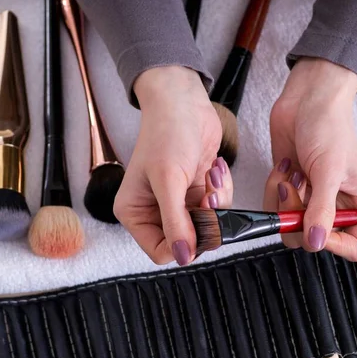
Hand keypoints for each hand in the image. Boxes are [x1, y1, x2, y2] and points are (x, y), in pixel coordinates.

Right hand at [114, 66, 232, 265]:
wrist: (184, 101)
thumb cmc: (167, 134)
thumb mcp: (168, 180)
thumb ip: (176, 222)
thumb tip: (184, 257)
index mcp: (134, 213)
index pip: (162, 252)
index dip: (185, 242)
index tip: (200, 220)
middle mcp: (154, 212)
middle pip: (189, 241)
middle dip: (205, 218)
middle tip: (207, 193)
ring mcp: (177, 204)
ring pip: (208, 225)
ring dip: (217, 201)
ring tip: (211, 175)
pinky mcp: (196, 193)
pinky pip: (218, 208)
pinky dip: (222, 190)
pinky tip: (214, 169)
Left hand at [265, 58, 356, 260]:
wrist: (307, 99)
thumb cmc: (330, 127)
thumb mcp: (329, 170)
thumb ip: (322, 210)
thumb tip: (316, 243)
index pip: (353, 246)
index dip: (334, 245)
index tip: (315, 229)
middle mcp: (338, 206)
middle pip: (315, 240)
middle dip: (298, 220)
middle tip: (296, 192)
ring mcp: (313, 200)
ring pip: (291, 228)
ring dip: (283, 205)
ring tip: (290, 177)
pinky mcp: (291, 191)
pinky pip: (276, 210)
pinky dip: (273, 192)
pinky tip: (284, 169)